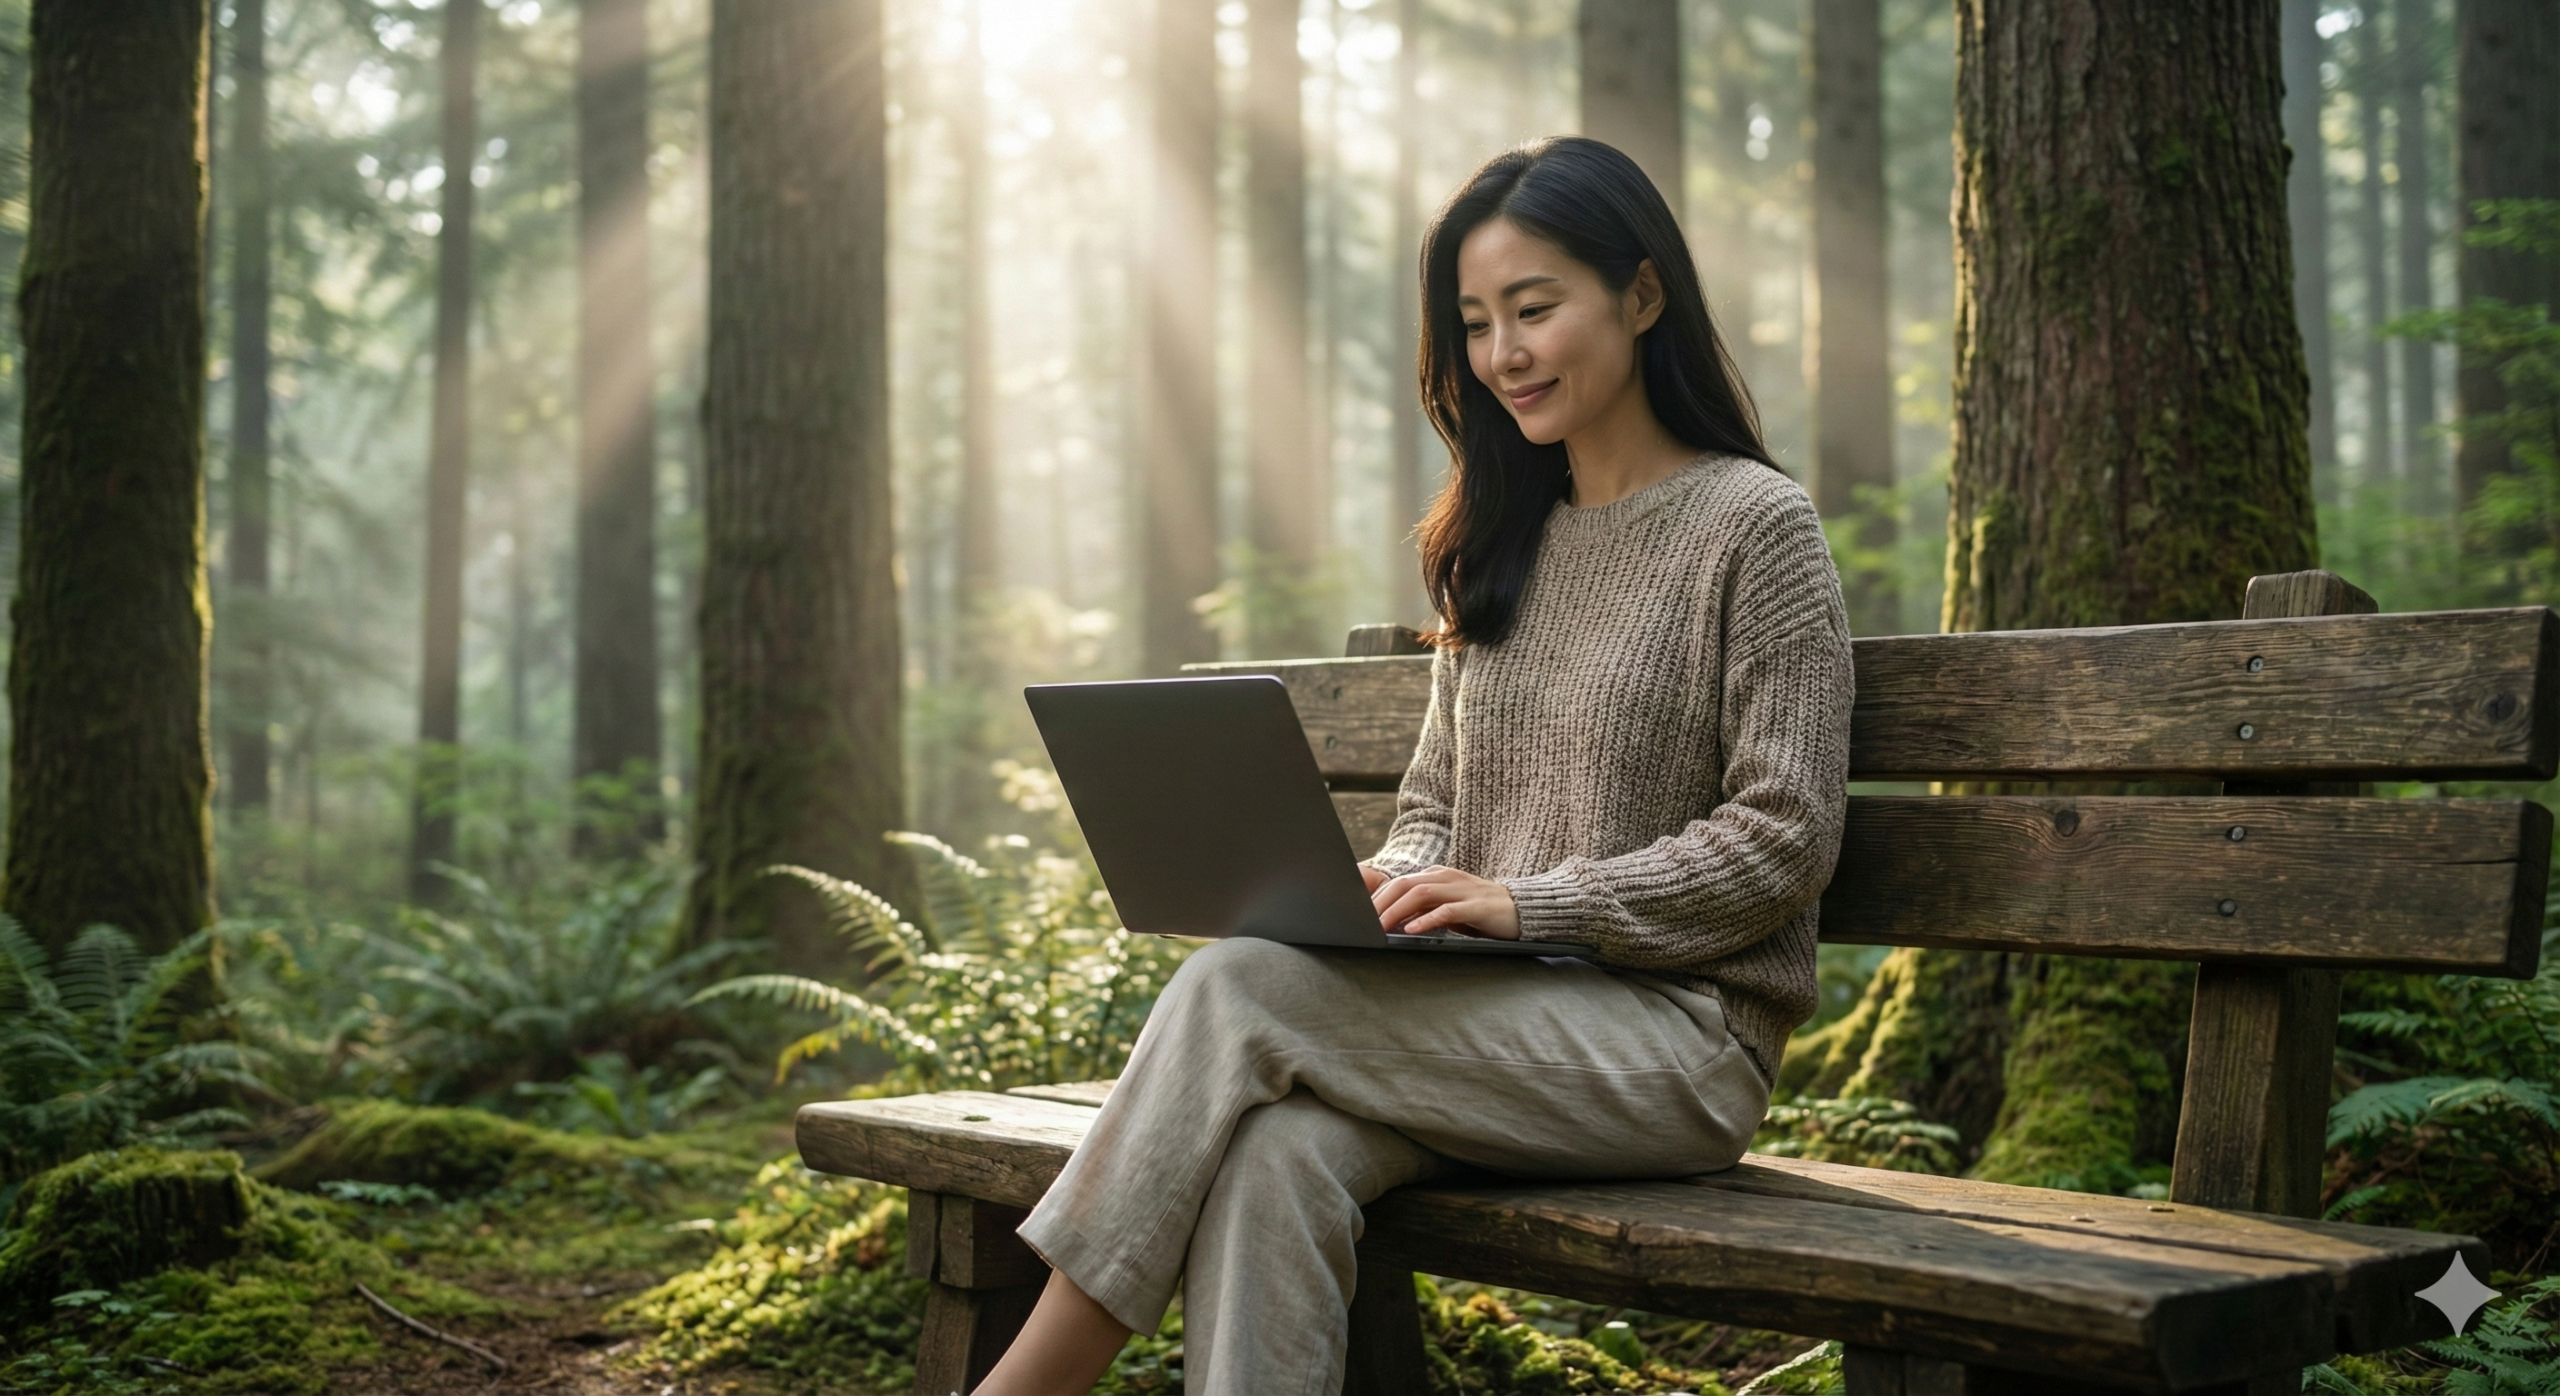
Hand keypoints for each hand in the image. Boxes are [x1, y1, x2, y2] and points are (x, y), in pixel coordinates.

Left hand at [1365, 864, 1520, 939]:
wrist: (1521, 909)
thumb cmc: (1480, 912)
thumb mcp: (1447, 907)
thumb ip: (1423, 910)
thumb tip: (1392, 923)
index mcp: (1437, 876)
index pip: (1399, 883)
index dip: (1377, 898)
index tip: (1360, 915)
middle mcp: (1446, 878)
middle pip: (1404, 884)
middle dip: (1380, 902)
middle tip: (1362, 922)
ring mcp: (1461, 890)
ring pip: (1420, 894)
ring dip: (1397, 911)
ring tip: (1380, 926)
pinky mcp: (1475, 906)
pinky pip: (1446, 910)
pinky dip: (1426, 919)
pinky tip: (1412, 930)